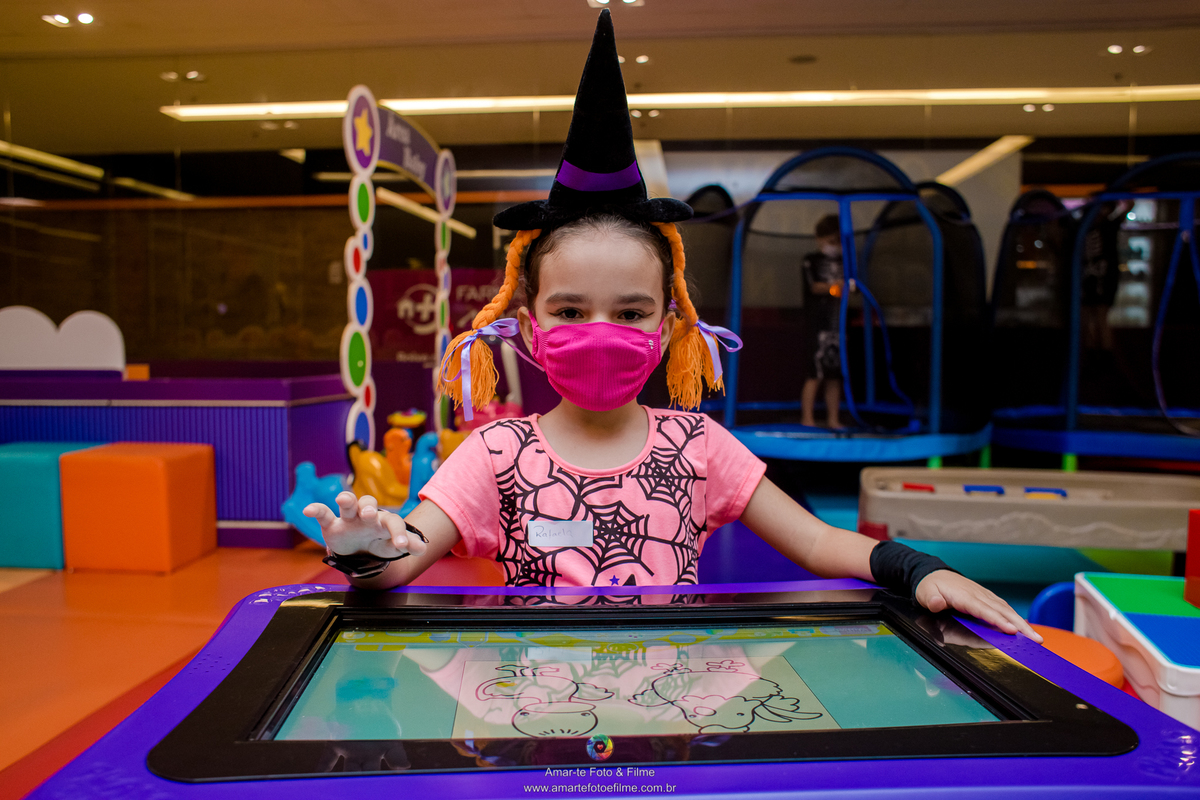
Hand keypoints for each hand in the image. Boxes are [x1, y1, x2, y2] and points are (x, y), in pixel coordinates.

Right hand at [302, 491, 427, 559]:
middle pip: (369, 503)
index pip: (393, 521)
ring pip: (348, 503)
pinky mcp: (331, 524)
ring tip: (343, 499)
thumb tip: (423, 549)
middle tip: (370, 515)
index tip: (402, 546)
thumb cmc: (378, 542)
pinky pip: (323, 513)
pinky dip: (316, 509)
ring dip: (346, 499)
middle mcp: (366, 515)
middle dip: (370, 507)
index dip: (399, 532)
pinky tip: (309, 510)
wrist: (358, 549)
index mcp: (383, 521)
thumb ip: (407, 545)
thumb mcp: (392, 545)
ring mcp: (348, 518)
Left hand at [915, 570, 1042, 643]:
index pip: (983, 610)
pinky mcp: (987, 598)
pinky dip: (1016, 618)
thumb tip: (937, 604)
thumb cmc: (931, 587)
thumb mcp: (925, 593)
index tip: (1011, 631)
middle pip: (1002, 611)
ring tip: (1037, 638)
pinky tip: (1025, 628)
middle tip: (1036, 640)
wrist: (934, 574)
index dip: (998, 620)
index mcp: (964, 596)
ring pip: (1007, 610)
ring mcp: (984, 596)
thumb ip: (932, 600)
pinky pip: (1004, 608)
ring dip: (1023, 624)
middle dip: (1020, 626)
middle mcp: (978, 595)